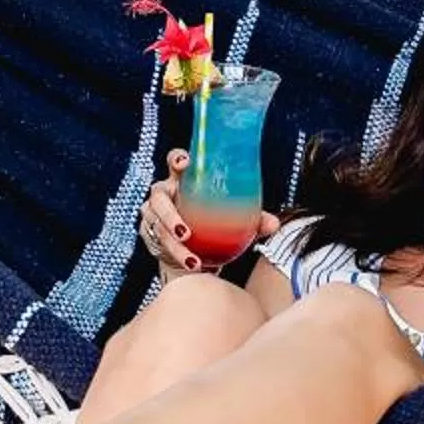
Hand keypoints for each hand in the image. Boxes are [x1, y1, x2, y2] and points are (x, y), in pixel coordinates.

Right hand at [140, 148, 279, 278]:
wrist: (191, 249)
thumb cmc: (211, 223)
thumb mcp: (231, 218)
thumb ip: (253, 219)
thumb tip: (274, 224)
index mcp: (183, 180)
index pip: (175, 161)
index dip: (177, 159)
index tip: (185, 164)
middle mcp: (164, 193)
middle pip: (158, 196)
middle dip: (169, 214)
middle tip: (186, 232)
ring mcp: (153, 213)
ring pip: (157, 226)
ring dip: (174, 243)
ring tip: (193, 259)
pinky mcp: (149, 233)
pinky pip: (159, 244)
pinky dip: (176, 255)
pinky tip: (192, 264)